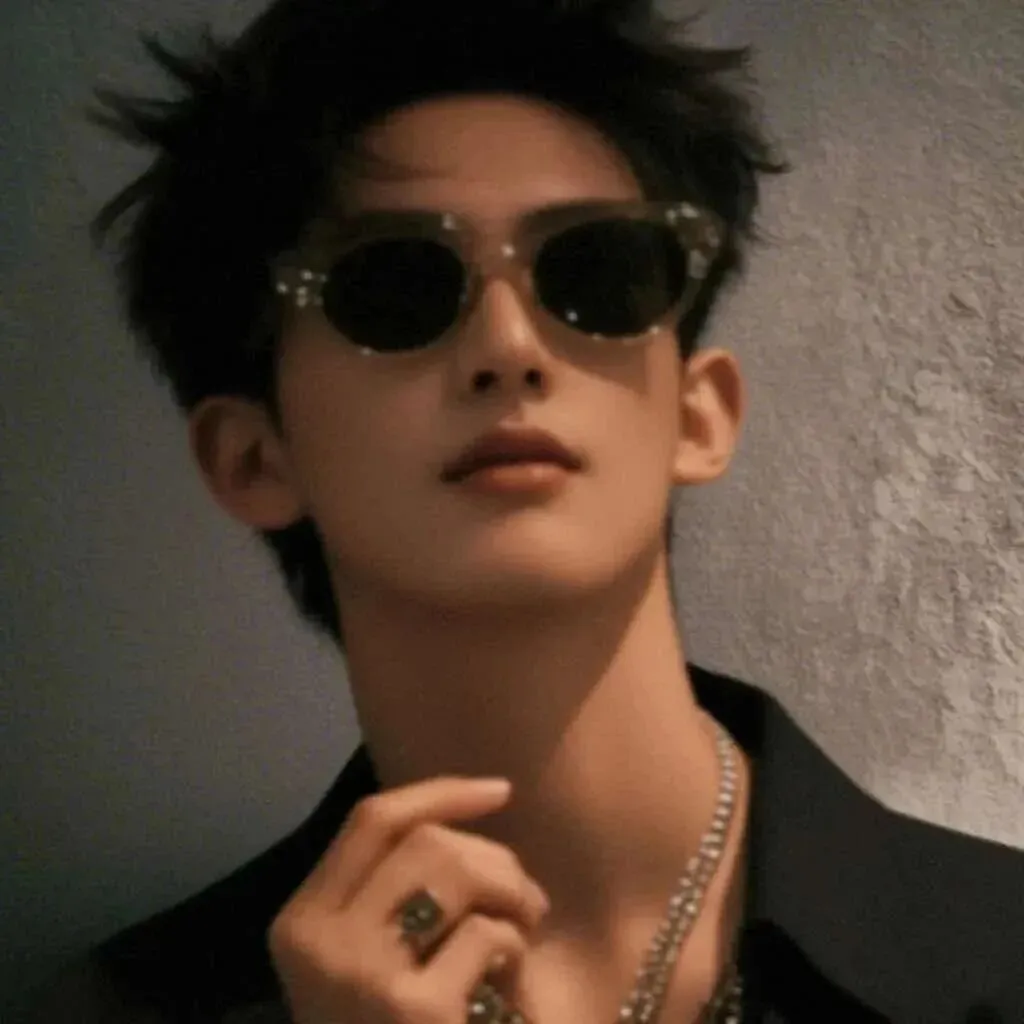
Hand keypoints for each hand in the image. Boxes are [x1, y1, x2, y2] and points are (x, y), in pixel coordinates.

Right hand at [268, 776, 549, 1022]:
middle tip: (526, 900)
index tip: (501, 790)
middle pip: (426, 841)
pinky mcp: (414, 1013)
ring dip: (513, 894)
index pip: (372, 820)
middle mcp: (319, 943)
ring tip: (525, 930)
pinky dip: (514, 952)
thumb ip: (392, 896)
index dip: (442, 793)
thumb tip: (473, 809)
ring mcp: (362, 976)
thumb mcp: (365, 964)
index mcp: (300, 924)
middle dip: (494, 857)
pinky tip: (507, 990)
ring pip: (458, 870)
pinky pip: (487, 936)